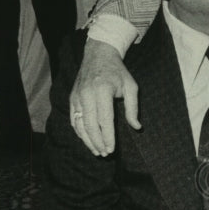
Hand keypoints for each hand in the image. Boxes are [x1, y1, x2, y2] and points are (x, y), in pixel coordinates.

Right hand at [69, 39, 140, 155]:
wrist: (98, 55)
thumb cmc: (118, 72)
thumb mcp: (131, 86)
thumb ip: (133, 108)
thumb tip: (136, 127)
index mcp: (102, 90)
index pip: (104, 120)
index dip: (108, 137)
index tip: (111, 150)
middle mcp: (87, 94)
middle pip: (90, 125)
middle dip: (97, 142)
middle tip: (105, 154)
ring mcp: (77, 96)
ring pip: (80, 124)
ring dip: (87, 140)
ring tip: (97, 151)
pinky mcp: (72, 98)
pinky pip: (74, 119)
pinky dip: (80, 132)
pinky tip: (87, 140)